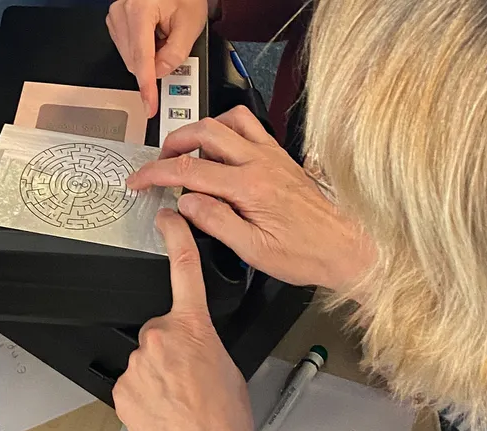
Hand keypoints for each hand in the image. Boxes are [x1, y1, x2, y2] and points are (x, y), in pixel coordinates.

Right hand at [106, 0, 215, 116]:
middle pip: (134, 61)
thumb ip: (176, 53)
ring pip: (130, 58)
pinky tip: (153, 35)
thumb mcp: (190, 23)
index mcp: (139, 9)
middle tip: (172, 44)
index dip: (147, 86)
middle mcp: (121, 12)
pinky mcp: (115, 22)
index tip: (150, 104)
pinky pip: (127, 50)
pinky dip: (143, 50)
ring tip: (163, 34)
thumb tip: (160, 72)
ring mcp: (115, 17)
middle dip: (154, 64)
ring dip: (148, 57)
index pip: (141, 58)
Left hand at [113, 209, 256, 430]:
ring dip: (158, 375)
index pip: (184, 270)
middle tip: (189, 381)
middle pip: (160, 329)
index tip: (167, 218)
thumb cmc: (225, 427)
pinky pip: (132, 381)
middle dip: (171, 350)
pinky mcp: (121, 386)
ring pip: (145, 358)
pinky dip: (145, 393)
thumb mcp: (229, 370)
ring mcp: (137, 362)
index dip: (175, 238)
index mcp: (194, 328)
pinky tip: (162, 411)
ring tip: (178, 403)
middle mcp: (160, 338)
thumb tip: (194, 346)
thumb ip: (205, 344)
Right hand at [127, 106, 374, 289]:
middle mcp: (261, 162)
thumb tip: (185, 202)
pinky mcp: (281, 157)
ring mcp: (273, 155)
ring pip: (227, 120)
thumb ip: (215, 222)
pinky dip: (226, 131)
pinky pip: (249, 127)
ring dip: (200, 130)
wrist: (349, 248)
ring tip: (186, 153)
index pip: (189, 170)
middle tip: (157, 164)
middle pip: (205, 132)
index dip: (155, 173)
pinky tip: (220, 153)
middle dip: (172, 144)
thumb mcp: (254, 250)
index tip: (137, 180)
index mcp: (250, 187)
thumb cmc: (307, 253)